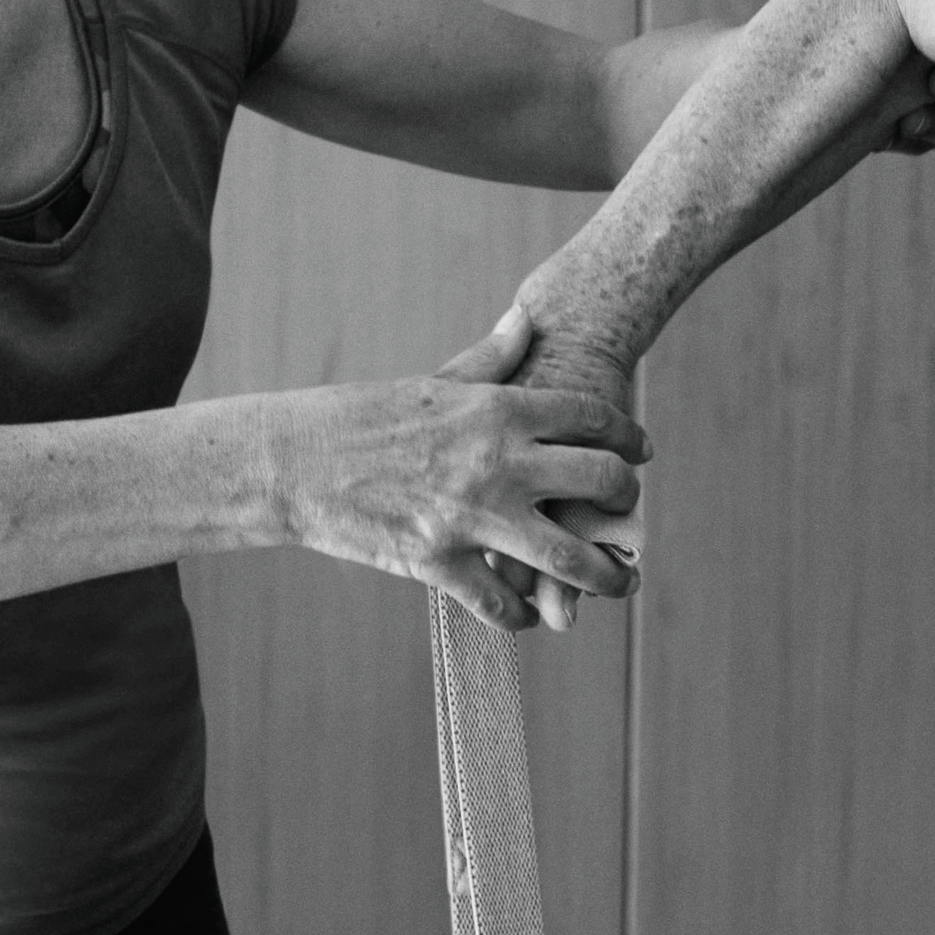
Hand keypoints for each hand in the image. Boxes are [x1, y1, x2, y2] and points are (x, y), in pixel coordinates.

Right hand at [285, 306, 646, 631]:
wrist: (295, 462)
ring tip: (622, 582)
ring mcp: (471, 515)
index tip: (640, 452)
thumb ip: (491, 360)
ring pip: (568, 557)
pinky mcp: (439, 562)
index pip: (592, 417)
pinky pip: (503, 602)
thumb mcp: (433, 381)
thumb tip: (526, 320)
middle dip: (628, 501)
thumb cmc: (362, 416)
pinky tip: (530, 613)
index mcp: (499, 409)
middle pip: (600, 483)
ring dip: (607, 576)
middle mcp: (497, 461)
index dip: (628, 436)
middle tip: (629, 512)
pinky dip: (523, 614)